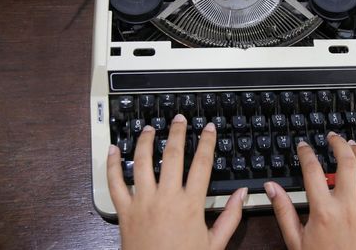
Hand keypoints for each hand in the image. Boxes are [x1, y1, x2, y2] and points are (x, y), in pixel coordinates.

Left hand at [106, 114, 246, 249]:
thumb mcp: (215, 243)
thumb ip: (230, 216)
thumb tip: (242, 193)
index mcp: (190, 204)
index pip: (201, 164)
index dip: (206, 142)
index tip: (208, 128)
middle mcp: (166, 198)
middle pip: (171, 155)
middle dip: (176, 133)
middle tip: (178, 119)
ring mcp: (142, 203)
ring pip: (142, 162)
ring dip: (145, 141)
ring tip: (149, 128)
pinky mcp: (124, 212)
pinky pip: (115, 183)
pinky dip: (112, 165)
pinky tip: (113, 150)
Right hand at [264, 132, 355, 249]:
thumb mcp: (295, 239)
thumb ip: (284, 210)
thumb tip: (272, 188)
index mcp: (324, 210)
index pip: (313, 171)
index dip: (306, 153)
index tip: (303, 146)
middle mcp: (347, 206)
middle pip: (346, 163)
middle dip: (338, 144)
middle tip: (332, 137)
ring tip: (352, 144)